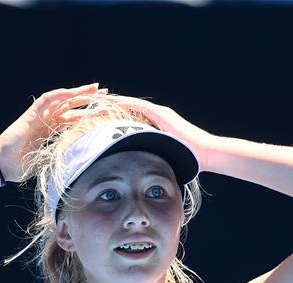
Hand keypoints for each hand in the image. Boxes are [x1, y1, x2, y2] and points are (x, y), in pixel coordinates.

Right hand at [0, 84, 107, 182]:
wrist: (2, 165)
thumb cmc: (21, 168)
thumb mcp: (48, 163)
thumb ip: (61, 161)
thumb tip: (81, 168)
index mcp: (51, 131)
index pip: (73, 119)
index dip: (88, 114)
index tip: (104, 111)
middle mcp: (46, 121)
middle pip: (71, 106)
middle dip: (88, 100)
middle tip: (106, 94)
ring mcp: (38, 116)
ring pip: (61, 100)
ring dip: (78, 93)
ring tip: (94, 88)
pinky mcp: (30, 115)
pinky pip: (45, 100)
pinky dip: (59, 95)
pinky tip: (71, 91)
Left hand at [73, 95, 215, 172]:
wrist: (205, 153)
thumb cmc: (185, 159)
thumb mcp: (160, 157)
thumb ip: (147, 156)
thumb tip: (133, 169)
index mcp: (152, 123)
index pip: (126, 116)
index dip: (108, 114)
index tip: (90, 117)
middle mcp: (154, 114)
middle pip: (124, 107)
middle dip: (105, 106)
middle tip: (86, 106)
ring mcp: (159, 112)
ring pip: (128, 104)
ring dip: (112, 102)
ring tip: (90, 102)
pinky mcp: (162, 114)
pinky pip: (138, 107)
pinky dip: (123, 104)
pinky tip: (109, 103)